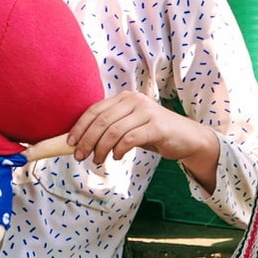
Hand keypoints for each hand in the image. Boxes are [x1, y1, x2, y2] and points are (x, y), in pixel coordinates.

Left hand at [66, 93, 220, 179]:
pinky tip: (116, 157)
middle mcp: (135, 100)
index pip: (95, 110)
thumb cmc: (154, 133)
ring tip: (98, 160)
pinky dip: (118, 150)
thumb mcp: (130, 124)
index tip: (70, 143)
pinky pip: (130, 139)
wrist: (187, 138)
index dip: (80, 127)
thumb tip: (80, 140)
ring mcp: (147, 112)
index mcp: (125, 97)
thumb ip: (111, 126)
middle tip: (80, 156)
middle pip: (102, 121)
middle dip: (87, 140)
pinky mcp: (157, 127)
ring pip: (114, 131)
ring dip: (101, 149)